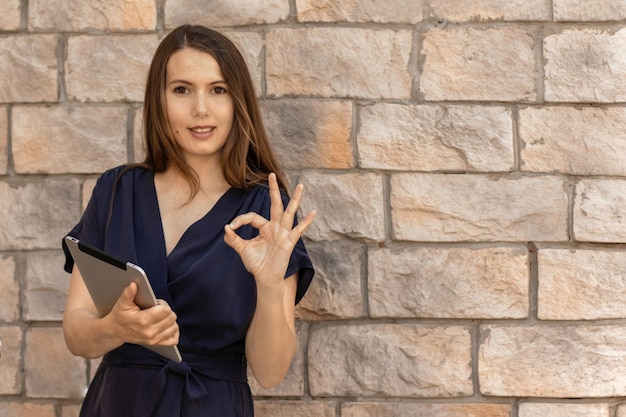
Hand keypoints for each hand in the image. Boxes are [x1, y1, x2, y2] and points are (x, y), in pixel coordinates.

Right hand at [107, 282, 178, 346]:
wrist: (115, 331)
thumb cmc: (120, 316)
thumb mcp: (122, 303)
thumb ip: (129, 293)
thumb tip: (133, 285)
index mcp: (142, 321)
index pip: (165, 310)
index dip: (163, 304)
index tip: (156, 303)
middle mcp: (149, 332)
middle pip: (171, 318)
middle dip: (167, 311)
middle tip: (158, 310)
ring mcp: (153, 340)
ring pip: (174, 327)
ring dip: (170, 320)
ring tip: (161, 317)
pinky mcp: (155, 344)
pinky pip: (173, 340)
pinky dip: (173, 332)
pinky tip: (167, 327)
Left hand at [224, 173, 315, 289]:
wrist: (265, 278)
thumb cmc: (256, 263)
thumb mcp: (242, 250)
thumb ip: (234, 239)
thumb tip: (226, 228)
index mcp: (263, 227)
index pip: (252, 216)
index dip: (240, 220)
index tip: (230, 227)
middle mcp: (274, 227)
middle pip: (274, 205)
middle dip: (272, 190)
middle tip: (271, 174)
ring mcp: (283, 233)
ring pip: (289, 212)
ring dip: (294, 199)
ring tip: (301, 185)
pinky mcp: (289, 242)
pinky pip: (298, 230)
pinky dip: (305, 222)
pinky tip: (312, 213)